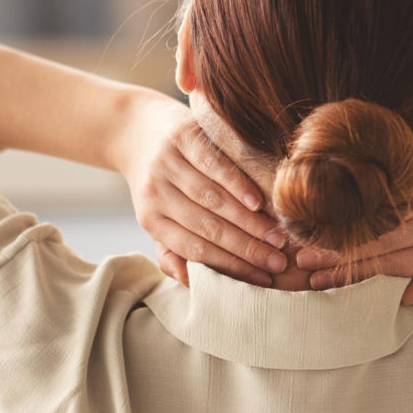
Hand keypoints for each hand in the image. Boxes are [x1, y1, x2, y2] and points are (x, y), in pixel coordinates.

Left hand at [123, 96, 287, 286]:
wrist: (135, 129)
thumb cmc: (158, 182)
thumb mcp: (159, 219)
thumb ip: (173, 252)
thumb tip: (193, 283)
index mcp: (151, 219)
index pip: (195, 250)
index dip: (230, 267)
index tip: (262, 279)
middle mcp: (156, 193)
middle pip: (207, 227)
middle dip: (246, 249)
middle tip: (278, 261)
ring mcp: (167, 163)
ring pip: (213, 200)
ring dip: (248, 221)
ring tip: (276, 236)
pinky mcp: (181, 136)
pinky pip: (212, 164)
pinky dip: (236, 184)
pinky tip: (258, 201)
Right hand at [294, 125, 412, 305]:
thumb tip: (403, 301)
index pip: (389, 266)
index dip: (351, 274)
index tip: (318, 280)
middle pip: (380, 242)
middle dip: (337, 254)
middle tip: (303, 260)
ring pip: (375, 213)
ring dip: (339, 223)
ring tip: (307, 234)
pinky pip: (379, 181)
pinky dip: (351, 188)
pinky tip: (325, 197)